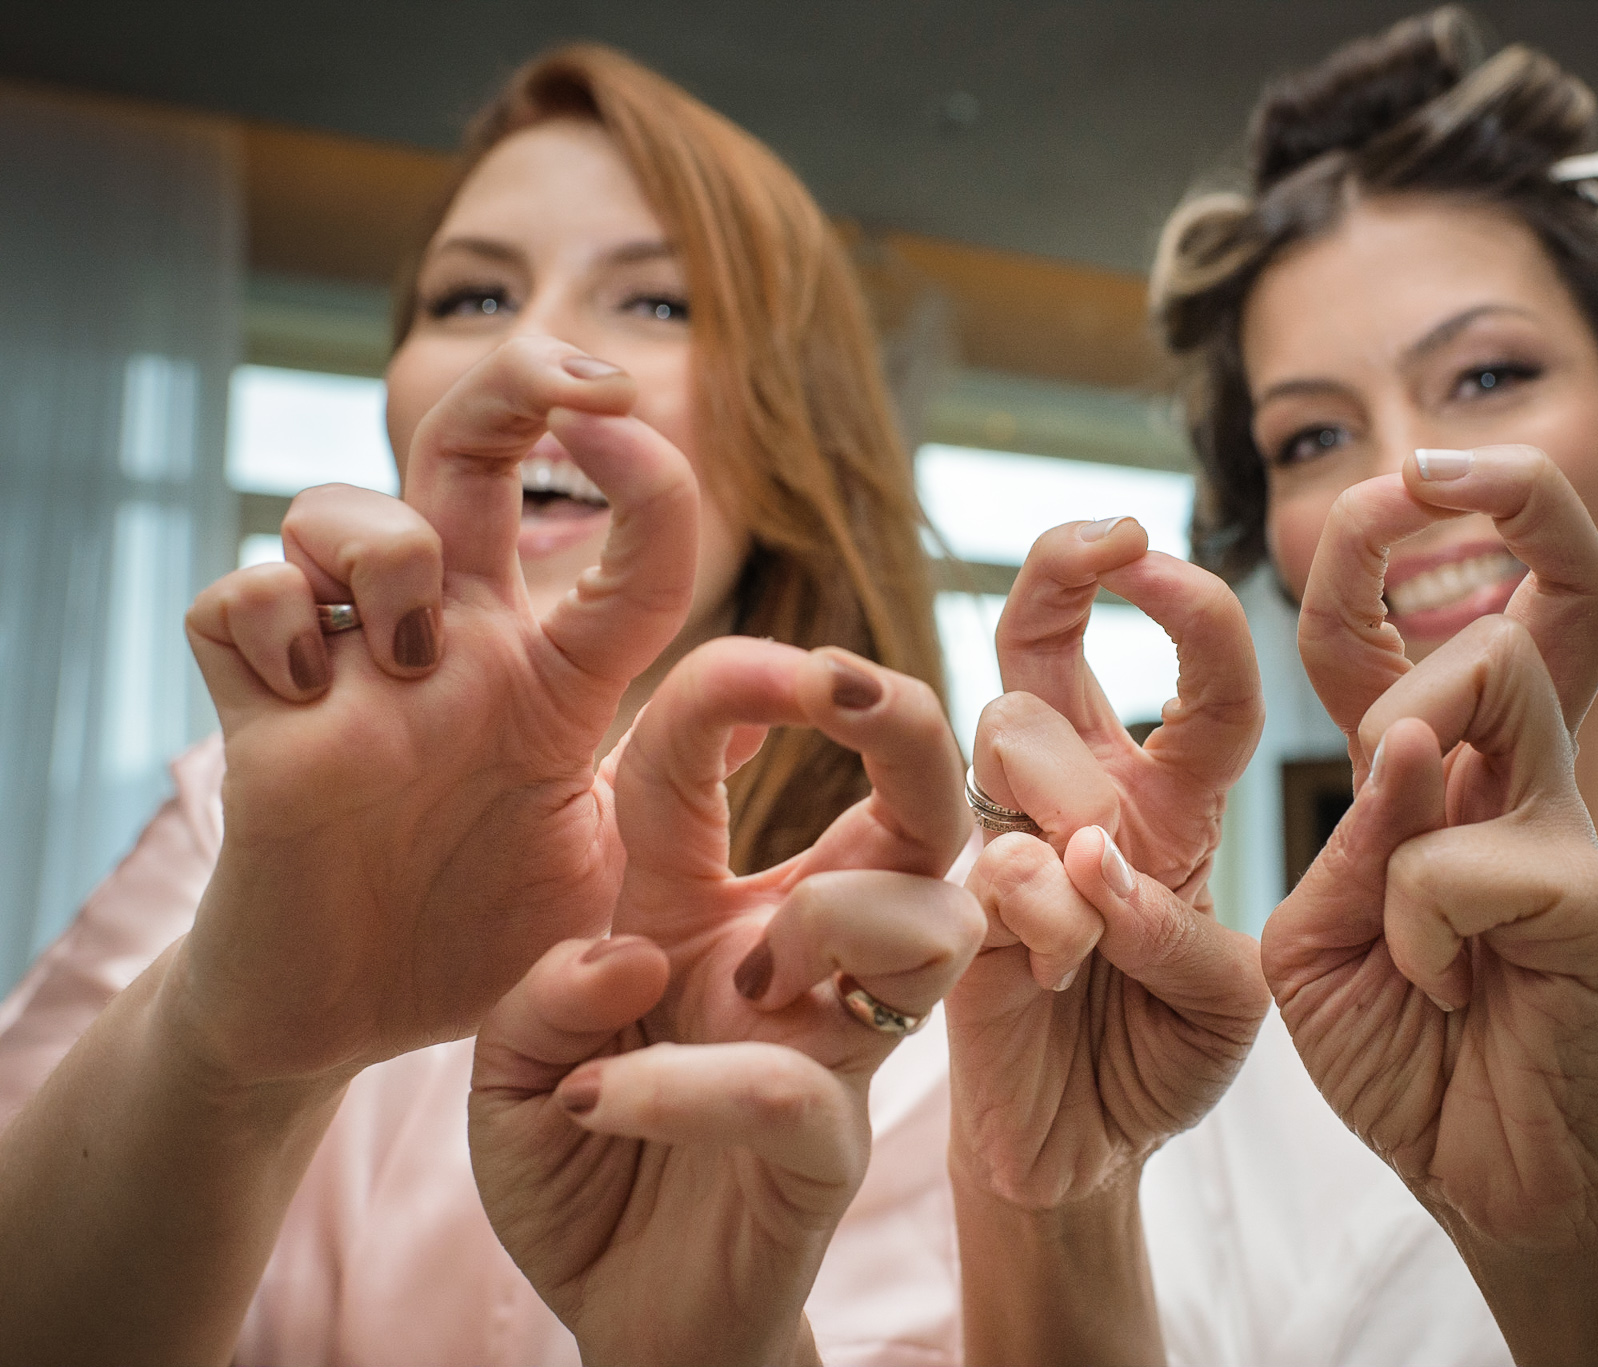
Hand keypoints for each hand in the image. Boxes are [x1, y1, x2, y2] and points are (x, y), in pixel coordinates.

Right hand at [174, 336, 699, 1088]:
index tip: (647, 432)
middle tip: (572, 392)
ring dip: (388, 550)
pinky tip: (303, 702)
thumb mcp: (599, 887)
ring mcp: (353, 672)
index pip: (623, 553)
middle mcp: (455, 649)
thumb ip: (664, 829)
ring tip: (410, 661)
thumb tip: (730, 779)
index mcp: (555, 683)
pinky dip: (270, 622)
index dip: (648, 478)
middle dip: (516, 386)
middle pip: (469, 455)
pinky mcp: (259, 713)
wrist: (344, 1020)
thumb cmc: (479, 942)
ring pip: (345, 506)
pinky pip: (237, 600)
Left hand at [471, 638, 981, 1366]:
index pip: (735, 758)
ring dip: (834, 914)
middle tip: (848, 682)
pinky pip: (793, 1083)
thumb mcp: (508, 1068)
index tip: (736, 652)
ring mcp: (830, 1043)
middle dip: (906, 725)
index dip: (740, 684)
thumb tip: (629, 951)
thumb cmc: (579, 1170)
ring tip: (721, 979)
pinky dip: (685, 1083)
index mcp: (705, 902)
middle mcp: (792, 954)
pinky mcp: (827, 1147)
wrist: (617, 1321)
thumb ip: (542, 993)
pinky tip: (590, 1102)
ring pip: (926, 923)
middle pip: (916, 810)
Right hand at [947, 517, 1268, 1208]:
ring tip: (1098, 907)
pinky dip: (1041, 906)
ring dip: (1070, 794)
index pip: (1193, 680)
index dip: (1185, 607)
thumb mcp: (1233, 998)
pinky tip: (1058, 969)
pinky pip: (989, 854)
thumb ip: (1185, 927)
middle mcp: (1081, 798)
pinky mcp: (950, 899)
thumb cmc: (1163, 1058)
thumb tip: (1089, 858)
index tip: (1165, 547)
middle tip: (1111, 541)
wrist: (1079, 1154)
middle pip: (1043, 641)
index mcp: (1169, 802)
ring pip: (1012, 731)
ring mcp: (1006, 839)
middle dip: (1067, 565)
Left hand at [1266, 445, 1597, 1364]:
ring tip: (1394, 898)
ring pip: (1493, 675)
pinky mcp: (1594, 895)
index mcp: (1446, 780)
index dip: (1391, 547)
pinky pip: (1461, 853)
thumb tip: (1405, 745)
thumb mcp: (1323, 937)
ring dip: (1397, 769)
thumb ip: (1349, 839)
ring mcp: (1564, 826)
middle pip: (1495, 605)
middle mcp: (1517, 780)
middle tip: (1371, 705)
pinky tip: (1432, 988)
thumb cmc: (1403, 1051)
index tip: (1382, 483)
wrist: (1485, 1177)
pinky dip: (1412, 927)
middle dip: (1402, 575)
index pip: (1431, 628)